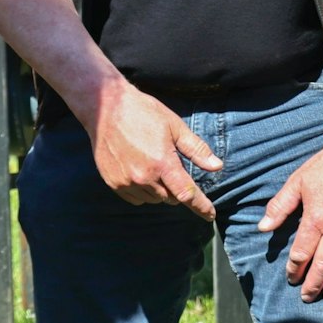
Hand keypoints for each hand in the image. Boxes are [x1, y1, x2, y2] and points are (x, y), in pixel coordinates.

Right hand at [85, 84, 221, 221]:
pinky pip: (136, 199)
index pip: (187, 194)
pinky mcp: (113, 183)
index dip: (201, 206)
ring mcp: (126, 182)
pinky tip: (140, 171)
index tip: (210, 215)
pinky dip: (143, 191)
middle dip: (177, 187)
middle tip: (170, 164)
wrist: (105, 107)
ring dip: (160, 189)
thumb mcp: (174, 126)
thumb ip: (196, 149)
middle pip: (171, 197)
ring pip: (154, 199)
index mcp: (162, 162)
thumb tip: (217, 166)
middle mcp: (144, 177)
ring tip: (152, 164)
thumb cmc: (142, 112)